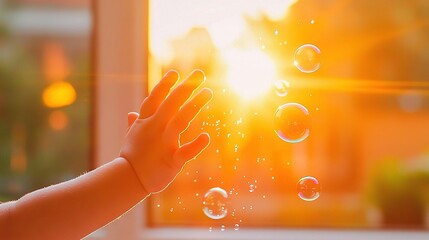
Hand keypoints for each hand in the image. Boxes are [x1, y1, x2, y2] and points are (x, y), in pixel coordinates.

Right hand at [120, 69, 212, 193]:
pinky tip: (206, 137)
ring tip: (207, 92)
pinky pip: (185, 152)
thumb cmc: (131, 158)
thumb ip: (133, 124)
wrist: (127, 181)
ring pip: (180, 120)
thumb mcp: (130, 138)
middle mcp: (154, 129)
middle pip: (171, 104)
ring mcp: (163, 144)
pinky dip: (196, 145)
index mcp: (145, 122)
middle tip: (199, 74)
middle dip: (185, 87)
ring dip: (194, 105)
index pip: (154, 99)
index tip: (174, 72)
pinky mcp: (172, 160)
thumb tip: (130, 114)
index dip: (164, 85)